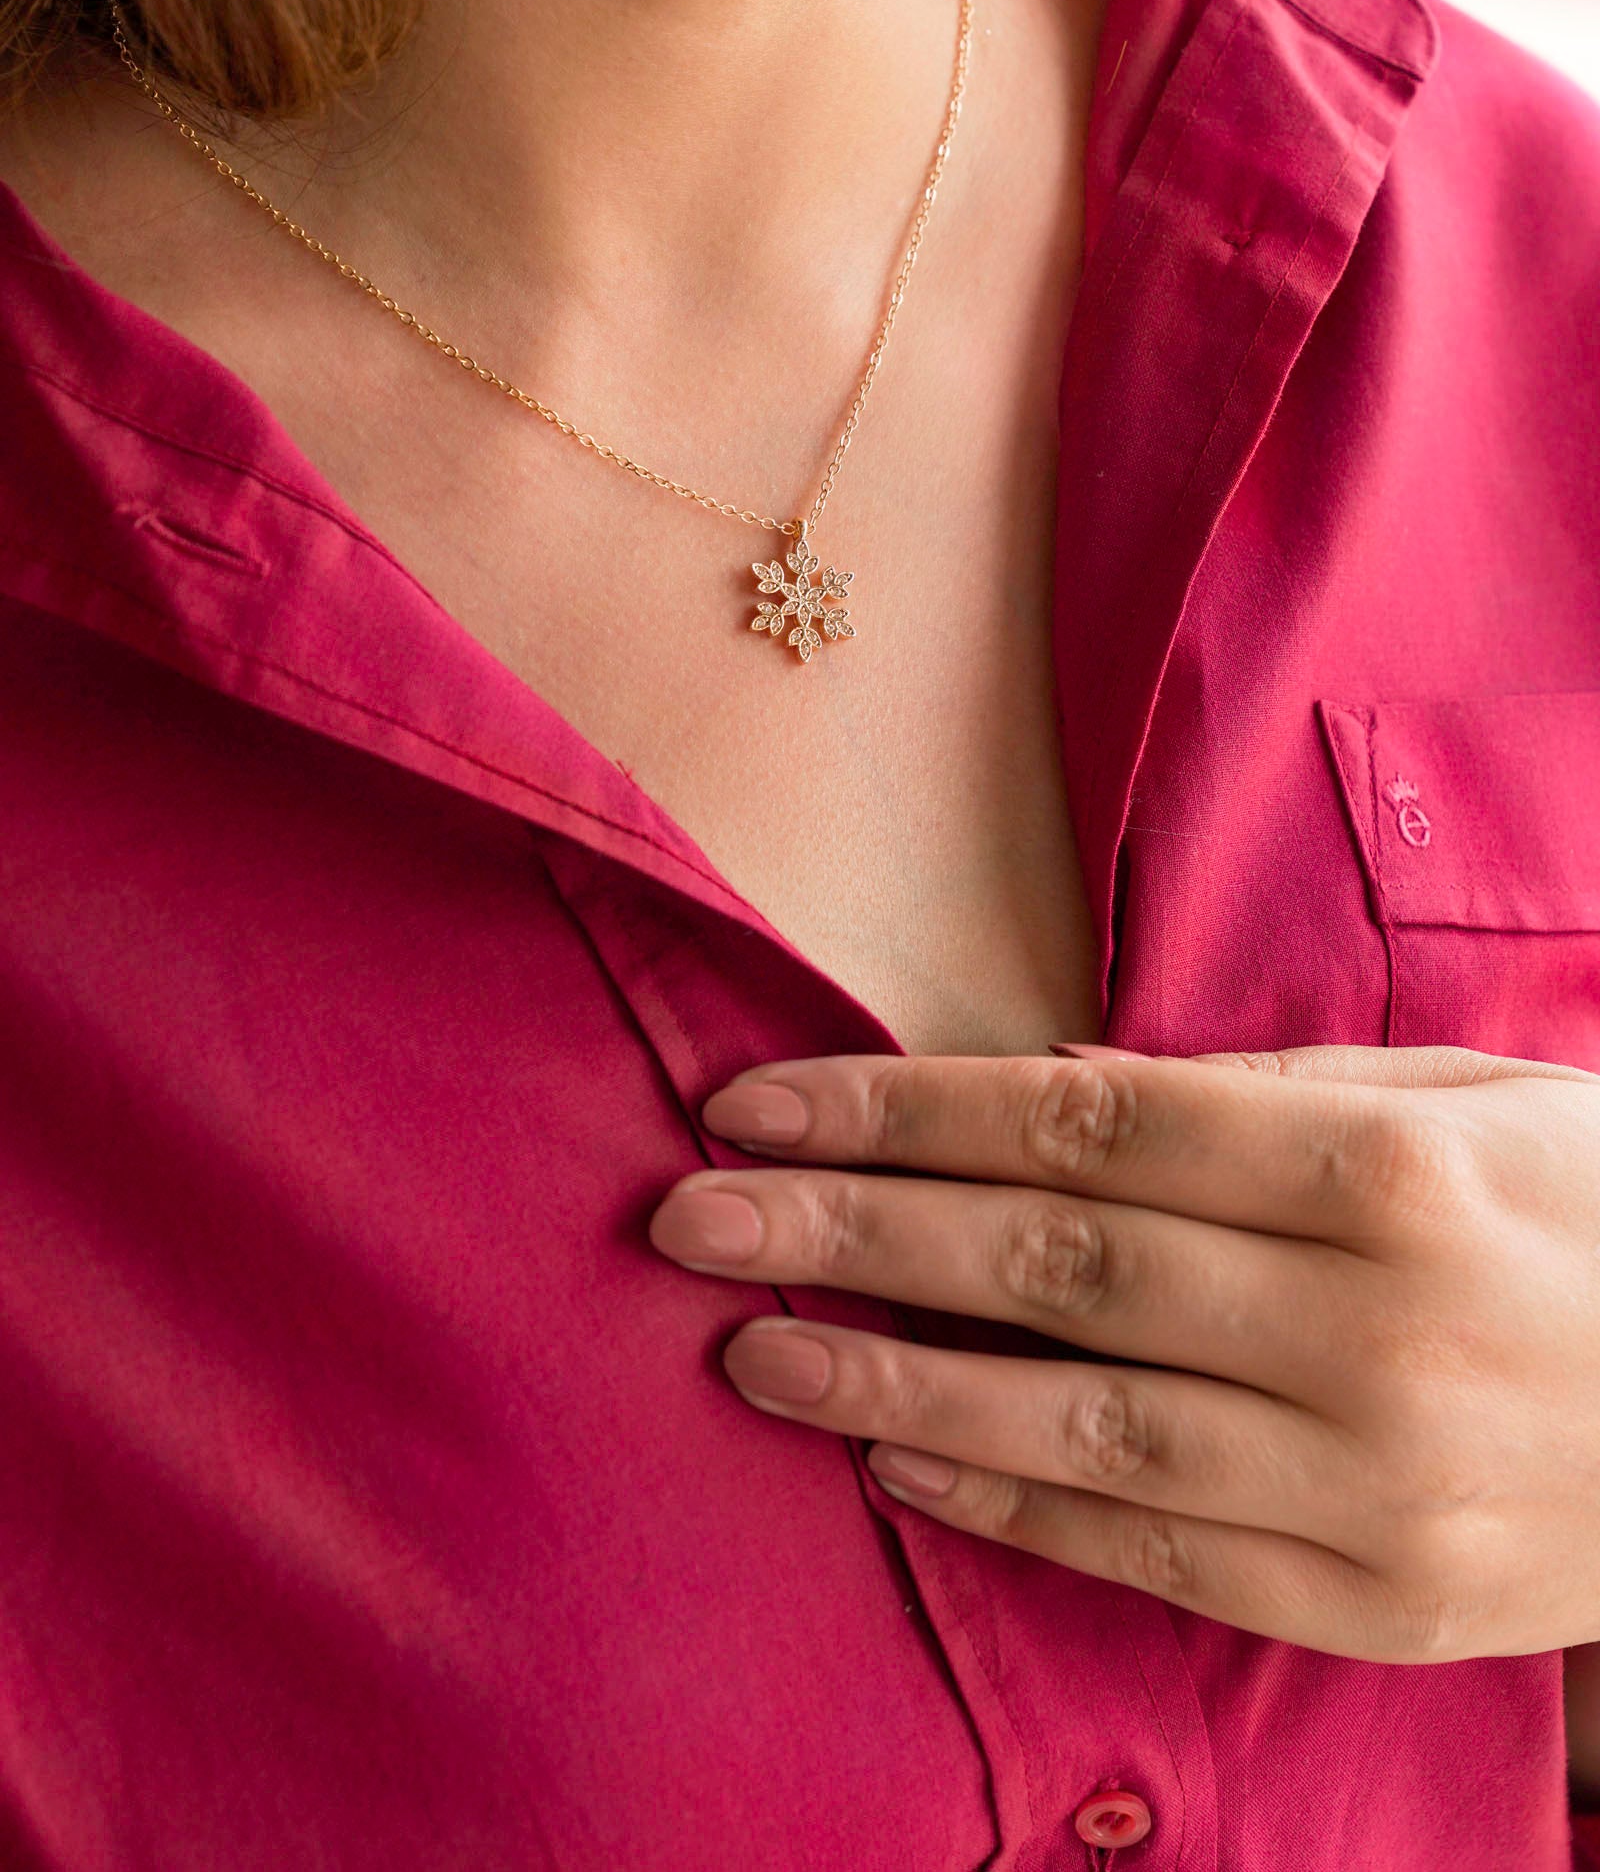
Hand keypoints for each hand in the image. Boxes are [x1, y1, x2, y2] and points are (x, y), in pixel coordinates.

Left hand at [647, 1043, 1599, 1663]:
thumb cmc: (1593, 1210)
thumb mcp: (1463, 1097)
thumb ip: (1259, 1099)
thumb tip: (1041, 1098)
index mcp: (1385, 1165)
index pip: (1078, 1128)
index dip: (899, 1115)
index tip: (757, 1103)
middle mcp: (1368, 1324)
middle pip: (1051, 1268)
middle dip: (849, 1235)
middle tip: (689, 1217)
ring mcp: (1370, 1482)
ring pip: (1079, 1425)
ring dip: (891, 1380)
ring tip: (746, 1347)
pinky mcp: (1377, 1603)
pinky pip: (1156, 1551)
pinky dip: (1012, 1504)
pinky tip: (895, 1457)